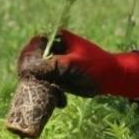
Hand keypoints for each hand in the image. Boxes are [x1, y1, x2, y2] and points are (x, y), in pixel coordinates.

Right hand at [17, 29, 138, 98]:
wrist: (112, 79)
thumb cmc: (96, 66)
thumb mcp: (74, 64)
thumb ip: (53, 65)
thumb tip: (31, 70)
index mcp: (58, 39)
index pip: (35, 44)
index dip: (28, 55)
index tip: (25, 68)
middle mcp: (54, 50)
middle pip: (32, 59)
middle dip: (31, 71)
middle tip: (31, 82)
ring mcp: (55, 65)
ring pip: (37, 73)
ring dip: (39, 83)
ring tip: (50, 92)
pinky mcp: (58, 78)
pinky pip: (45, 84)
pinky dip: (48, 91)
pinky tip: (59, 99)